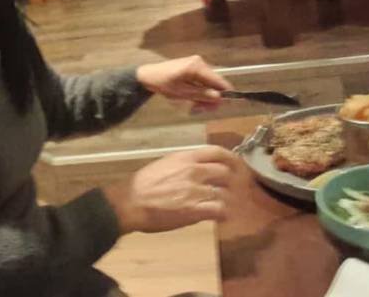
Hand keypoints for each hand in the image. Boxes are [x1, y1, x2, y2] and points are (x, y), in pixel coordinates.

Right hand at [103, 146, 236, 233]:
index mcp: (185, 157)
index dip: (231, 158)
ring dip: (229, 200)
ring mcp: (196, 191)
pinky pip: (219, 211)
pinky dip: (224, 214)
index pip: (217, 152)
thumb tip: (198, 169)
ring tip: (229, 205)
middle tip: (236, 188)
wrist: (131, 202)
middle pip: (226, 172)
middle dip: (234, 181)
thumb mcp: (165, 164)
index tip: (236, 165)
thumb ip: (184, 165)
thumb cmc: (144, 183)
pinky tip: (222, 217)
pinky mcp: (195, 210)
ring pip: (225, 193)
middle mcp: (194, 171)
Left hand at [136, 55, 232, 112]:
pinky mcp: (193, 67)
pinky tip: (192, 98)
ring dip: (204, 96)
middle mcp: (200, 62)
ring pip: (209, 83)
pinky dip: (200, 91)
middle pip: (215, 83)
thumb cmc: (163, 84)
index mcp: (197, 67)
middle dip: (210, 98)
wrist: (148, 75)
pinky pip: (202, 80)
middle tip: (200, 110)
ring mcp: (196, 63)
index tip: (221, 107)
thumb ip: (202, 95)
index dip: (224, 94)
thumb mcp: (182, 93)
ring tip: (194, 107)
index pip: (219, 81)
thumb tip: (220, 98)